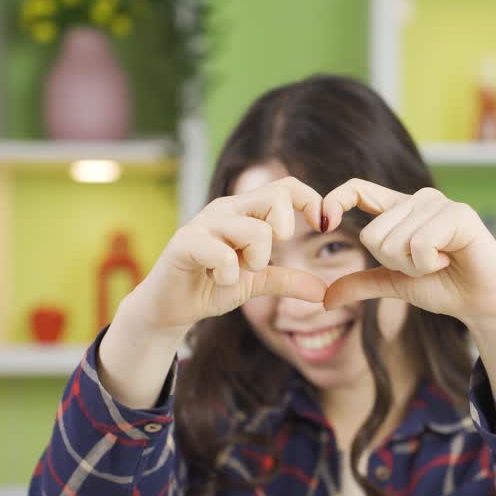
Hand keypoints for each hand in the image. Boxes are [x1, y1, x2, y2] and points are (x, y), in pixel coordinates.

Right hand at [119, 176, 328, 337]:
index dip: (312, 201)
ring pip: (256, 230)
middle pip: (275, 196)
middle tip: (263, 258)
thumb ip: (288, 280)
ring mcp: (204, 223)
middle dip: (283, 231)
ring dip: (255, 261)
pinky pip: (224, 254)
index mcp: (244, 211)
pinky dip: (229, 275)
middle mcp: (225, 209)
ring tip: (235, 273)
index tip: (325, 226)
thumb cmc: (210, 287)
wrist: (170, 308)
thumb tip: (323, 291)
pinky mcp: (185, 243)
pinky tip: (217, 280)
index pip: (286, 187)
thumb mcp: (257, 283)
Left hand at [321, 179, 495, 328]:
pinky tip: (450, 261)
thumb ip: (362, 284)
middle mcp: (418, 199)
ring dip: (415, 266)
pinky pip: (419, 245)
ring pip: (395, 242)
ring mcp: (439, 203)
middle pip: (373, 234)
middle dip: (395, 263)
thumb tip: (325, 298)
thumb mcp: (395, 284)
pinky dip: (430, 264)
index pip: (357, 189)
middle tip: (425, 265)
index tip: (324, 221)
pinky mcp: (458, 214)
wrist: (483, 303)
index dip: (335, 199)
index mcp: (400, 210)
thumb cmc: (444, 288)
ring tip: (441, 263)